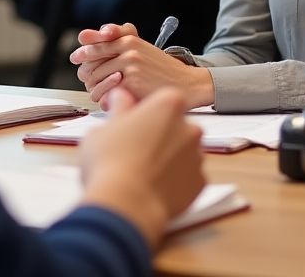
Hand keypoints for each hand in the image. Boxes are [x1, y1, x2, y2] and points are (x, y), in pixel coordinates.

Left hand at [70, 25, 214, 107]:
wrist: (186, 84)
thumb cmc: (161, 69)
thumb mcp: (142, 50)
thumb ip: (120, 46)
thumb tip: (89, 44)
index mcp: (129, 39)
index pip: (97, 44)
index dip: (83, 51)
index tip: (76, 57)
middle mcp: (128, 49)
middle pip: (93, 61)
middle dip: (86, 73)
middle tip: (86, 80)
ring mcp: (130, 65)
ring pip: (96, 78)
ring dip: (93, 88)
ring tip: (96, 93)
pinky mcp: (132, 82)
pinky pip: (106, 92)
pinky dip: (102, 98)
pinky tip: (105, 101)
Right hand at [78, 85, 204, 247]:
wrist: (126, 205)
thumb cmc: (111, 162)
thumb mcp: (105, 126)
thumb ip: (119, 109)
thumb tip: (121, 99)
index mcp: (168, 104)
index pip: (162, 100)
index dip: (147, 112)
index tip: (134, 122)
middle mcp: (189, 127)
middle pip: (176, 125)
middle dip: (160, 134)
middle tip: (135, 148)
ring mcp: (197, 156)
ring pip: (183, 151)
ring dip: (169, 157)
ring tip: (143, 171)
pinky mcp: (199, 183)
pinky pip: (188, 177)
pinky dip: (175, 180)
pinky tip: (154, 186)